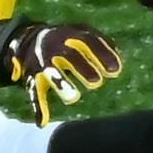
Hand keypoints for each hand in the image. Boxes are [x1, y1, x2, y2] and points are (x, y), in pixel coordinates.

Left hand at [0, 15, 122, 125]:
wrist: (34, 37)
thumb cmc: (38, 67)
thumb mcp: (34, 83)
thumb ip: (39, 102)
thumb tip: (41, 124)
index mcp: (41, 61)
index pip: (51, 72)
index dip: (62, 84)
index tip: (74, 97)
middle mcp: (54, 45)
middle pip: (70, 56)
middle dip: (83, 68)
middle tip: (96, 83)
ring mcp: (68, 33)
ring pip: (86, 42)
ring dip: (102, 55)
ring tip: (116, 70)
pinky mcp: (80, 27)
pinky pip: (95, 35)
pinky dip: (107, 46)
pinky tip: (118, 58)